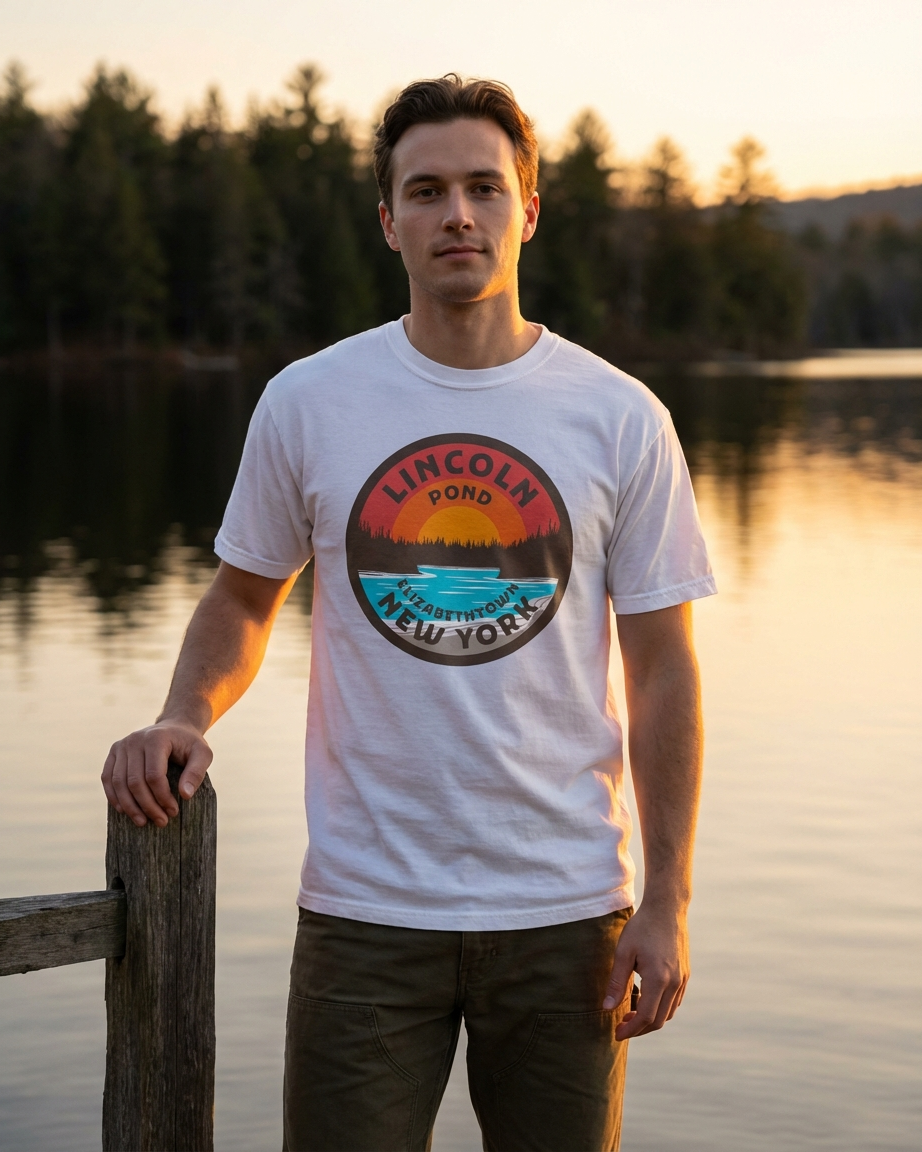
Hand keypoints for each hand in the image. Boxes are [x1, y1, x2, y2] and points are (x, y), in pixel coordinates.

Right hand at [101, 721, 212, 827]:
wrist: (175, 728)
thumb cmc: (189, 744)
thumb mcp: (203, 754)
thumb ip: (196, 772)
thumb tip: (185, 795)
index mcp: (156, 738)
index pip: (154, 775)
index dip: (162, 797)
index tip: (173, 811)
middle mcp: (135, 739)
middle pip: (135, 781)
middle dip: (147, 806)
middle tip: (161, 821)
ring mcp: (121, 745)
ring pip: (119, 782)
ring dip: (129, 806)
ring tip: (143, 822)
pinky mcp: (114, 752)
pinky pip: (107, 778)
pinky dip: (114, 796)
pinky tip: (124, 811)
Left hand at [603, 902, 689, 1039]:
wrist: (667, 908)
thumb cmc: (642, 927)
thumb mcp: (623, 952)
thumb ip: (617, 982)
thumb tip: (608, 1008)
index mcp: (659, 979)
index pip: (646, 1017)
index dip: (631, 1030)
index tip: (617, 1033)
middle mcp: (675, 983)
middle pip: (660, 1020)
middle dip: (640, 1028)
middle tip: (621, 1026)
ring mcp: (683, 979)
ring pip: (669, 1012)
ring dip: (651, 1019)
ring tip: (631, 1014)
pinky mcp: (685, 974)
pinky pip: (675, 1001)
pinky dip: (661, 1008)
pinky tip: (646, 1000)